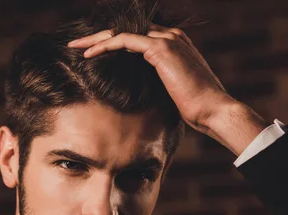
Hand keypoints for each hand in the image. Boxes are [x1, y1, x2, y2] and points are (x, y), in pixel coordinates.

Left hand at [68, 25, 239, 138]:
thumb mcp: (171, 91)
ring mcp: (166, 39)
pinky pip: (124, 41)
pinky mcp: (160, 48)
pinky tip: (88, 55)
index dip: (111, 42)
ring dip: (95, 39)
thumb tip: (140, 92)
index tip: (91, 53)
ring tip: (75, 48)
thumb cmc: (195, 108)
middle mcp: (170, 36)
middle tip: (76, 45)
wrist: (213, 110)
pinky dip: (104, 46)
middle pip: (125, 31)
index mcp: (173, 44)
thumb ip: (157, 83)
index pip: (135, 36)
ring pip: (121, 32)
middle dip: (98, 37)